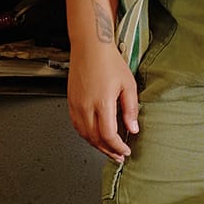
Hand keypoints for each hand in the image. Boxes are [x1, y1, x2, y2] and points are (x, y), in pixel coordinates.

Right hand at [69, 43, 138, 161]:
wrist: (90, 47)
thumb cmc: (109, 61)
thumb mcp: (128, 85)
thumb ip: (130, 109)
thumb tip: (133, 128)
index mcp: (102, 102)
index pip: (108, 135)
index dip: (117, 147)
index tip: (125, 151)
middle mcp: (86, 106)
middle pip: (95, 139)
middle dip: (108, 150)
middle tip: (118, 156)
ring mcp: (76, 105)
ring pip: (84, 134)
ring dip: (96, 145)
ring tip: (108, 150)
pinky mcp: (71, 102)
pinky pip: (77, 125)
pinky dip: (86, 135)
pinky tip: (94, 137)